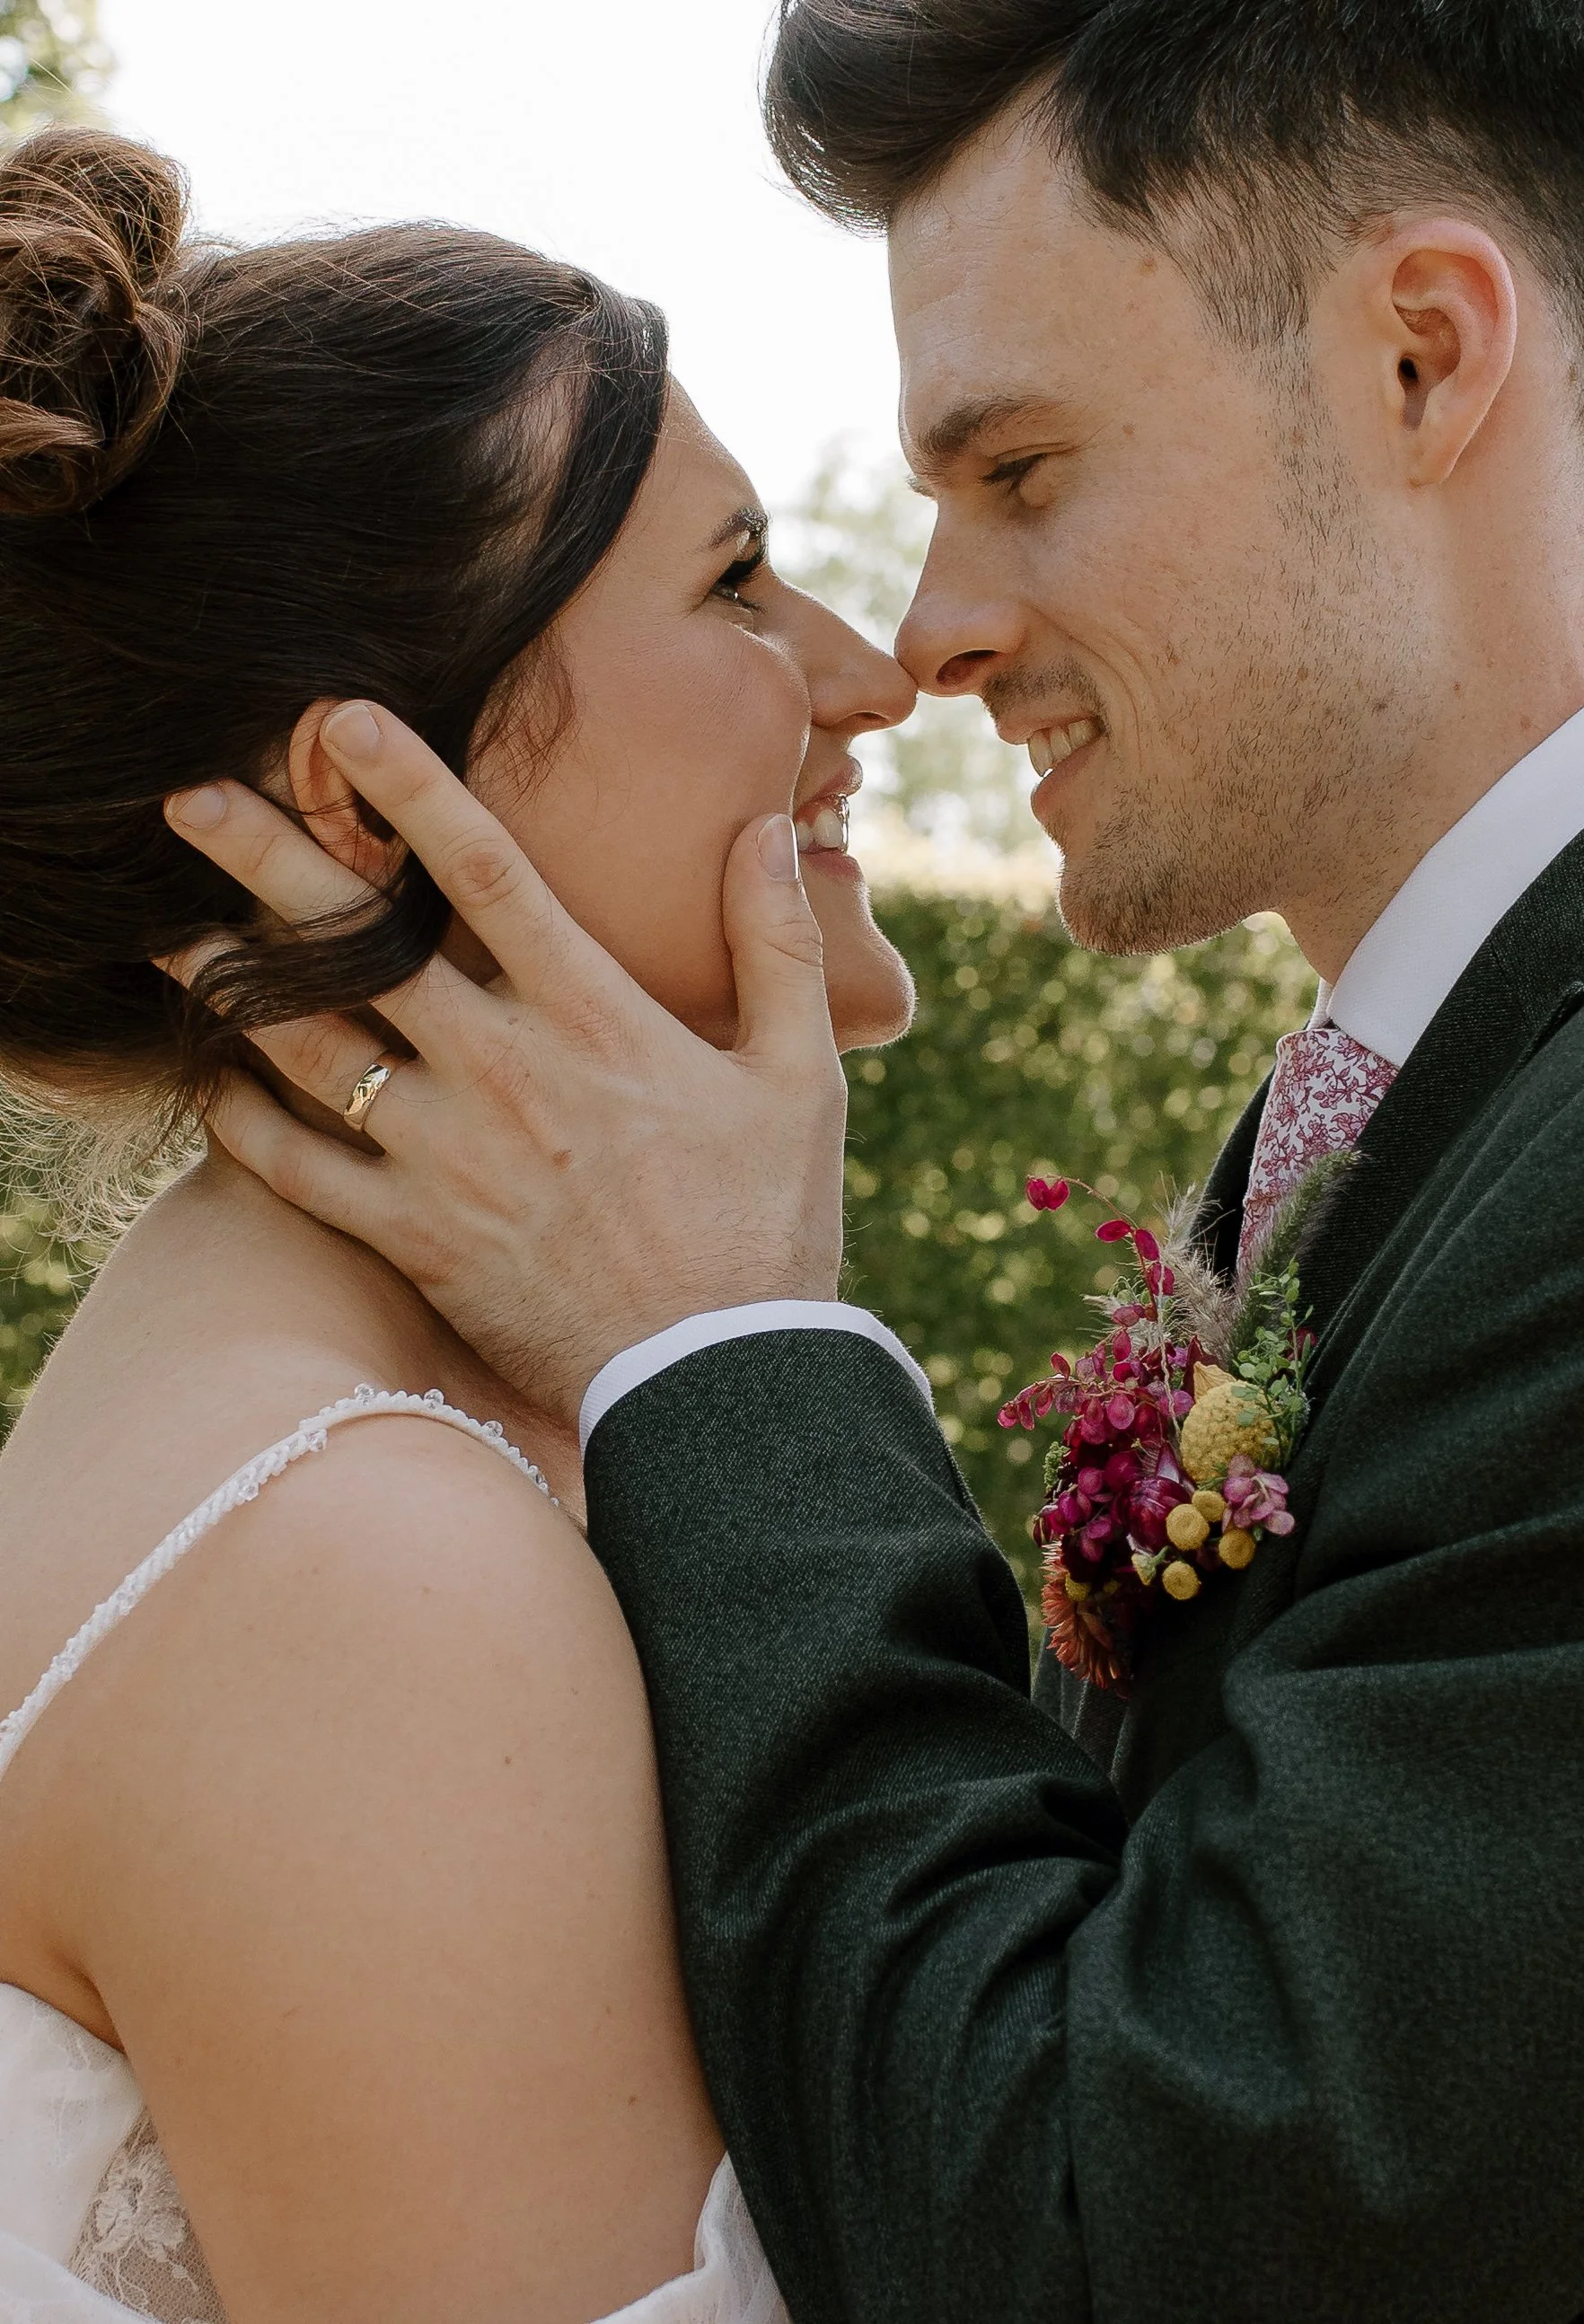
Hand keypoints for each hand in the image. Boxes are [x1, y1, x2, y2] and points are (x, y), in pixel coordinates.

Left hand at [163, 705, 847, 1428]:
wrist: (720, 1385)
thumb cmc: (766, 1226)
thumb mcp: (800, 1078)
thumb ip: (776, 943)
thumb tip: (766, 824)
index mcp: (596, 1019)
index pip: (489, 874)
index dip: (410, 786)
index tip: (343, 721)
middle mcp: (505, 1073)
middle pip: (365, 944)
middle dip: (270, 858)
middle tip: (192, 796)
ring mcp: (448, 1159)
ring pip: (311, 1048)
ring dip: (230, 981)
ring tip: (167, 929)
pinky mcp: (415, 1240)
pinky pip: (300, 1173)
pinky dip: (245, 1126)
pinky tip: (211, 1083)